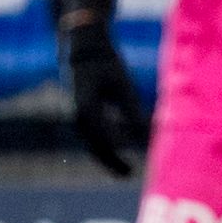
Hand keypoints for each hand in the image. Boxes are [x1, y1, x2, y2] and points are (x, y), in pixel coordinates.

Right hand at [63, 15, 149, 175]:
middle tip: (129, 175)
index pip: (104, 140)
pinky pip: (90, 135)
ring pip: (91, 142)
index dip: (118, 157)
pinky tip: (116, 153)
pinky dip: (103, 146)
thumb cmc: (107, 63)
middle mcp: (77, 115)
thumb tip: (146, 135)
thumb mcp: (123, 85)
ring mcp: (75, 114)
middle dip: (111, 162)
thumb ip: (132, 111)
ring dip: (106, 157)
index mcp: (86, 108)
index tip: (132, 169)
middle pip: (94, 146)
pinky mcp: (79, 113)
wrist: (83, 47)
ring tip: (124, 170)